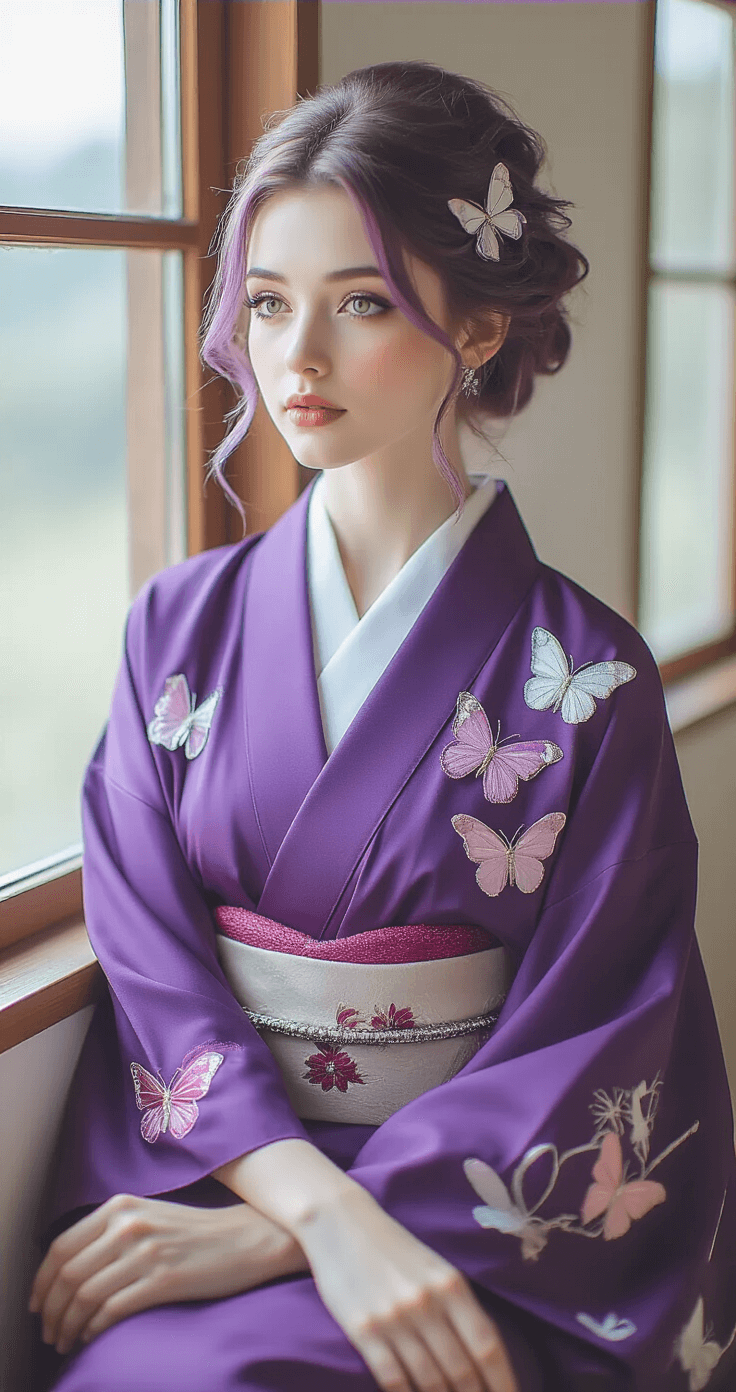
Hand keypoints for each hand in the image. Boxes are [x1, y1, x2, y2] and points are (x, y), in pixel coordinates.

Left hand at [28, 1192, 307, 1354]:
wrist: (246, 1238)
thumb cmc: (195, 1233)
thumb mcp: (148, 1215)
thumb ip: (111, 1230)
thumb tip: (70, 1267)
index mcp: (120, 1206)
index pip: (61, 1247)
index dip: (41, 1282)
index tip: (36, 1305)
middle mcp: (128, 1224)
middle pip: (68, 1274)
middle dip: (51, 1310)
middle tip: (49, 1332)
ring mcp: (146, 1251)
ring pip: (85, 1295)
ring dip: (68, 1325)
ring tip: (66, 1341)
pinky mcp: (164, 1279)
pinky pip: (112, 1310)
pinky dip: (95, 1328)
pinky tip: (93, 1336)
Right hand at [295, 1185, 518, 1391]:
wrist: (341, 1223)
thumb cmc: (395, 1249)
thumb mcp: (436, 1270)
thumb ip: (460, 1308)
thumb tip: (486, 1358)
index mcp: (452, 1285)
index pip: (488, 1347)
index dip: (503, 1384)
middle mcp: (427, 1303)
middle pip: (462, 1371)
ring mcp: (394, 1318)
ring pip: (430, 1381)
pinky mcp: (363, 1330)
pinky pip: (393, 1379)